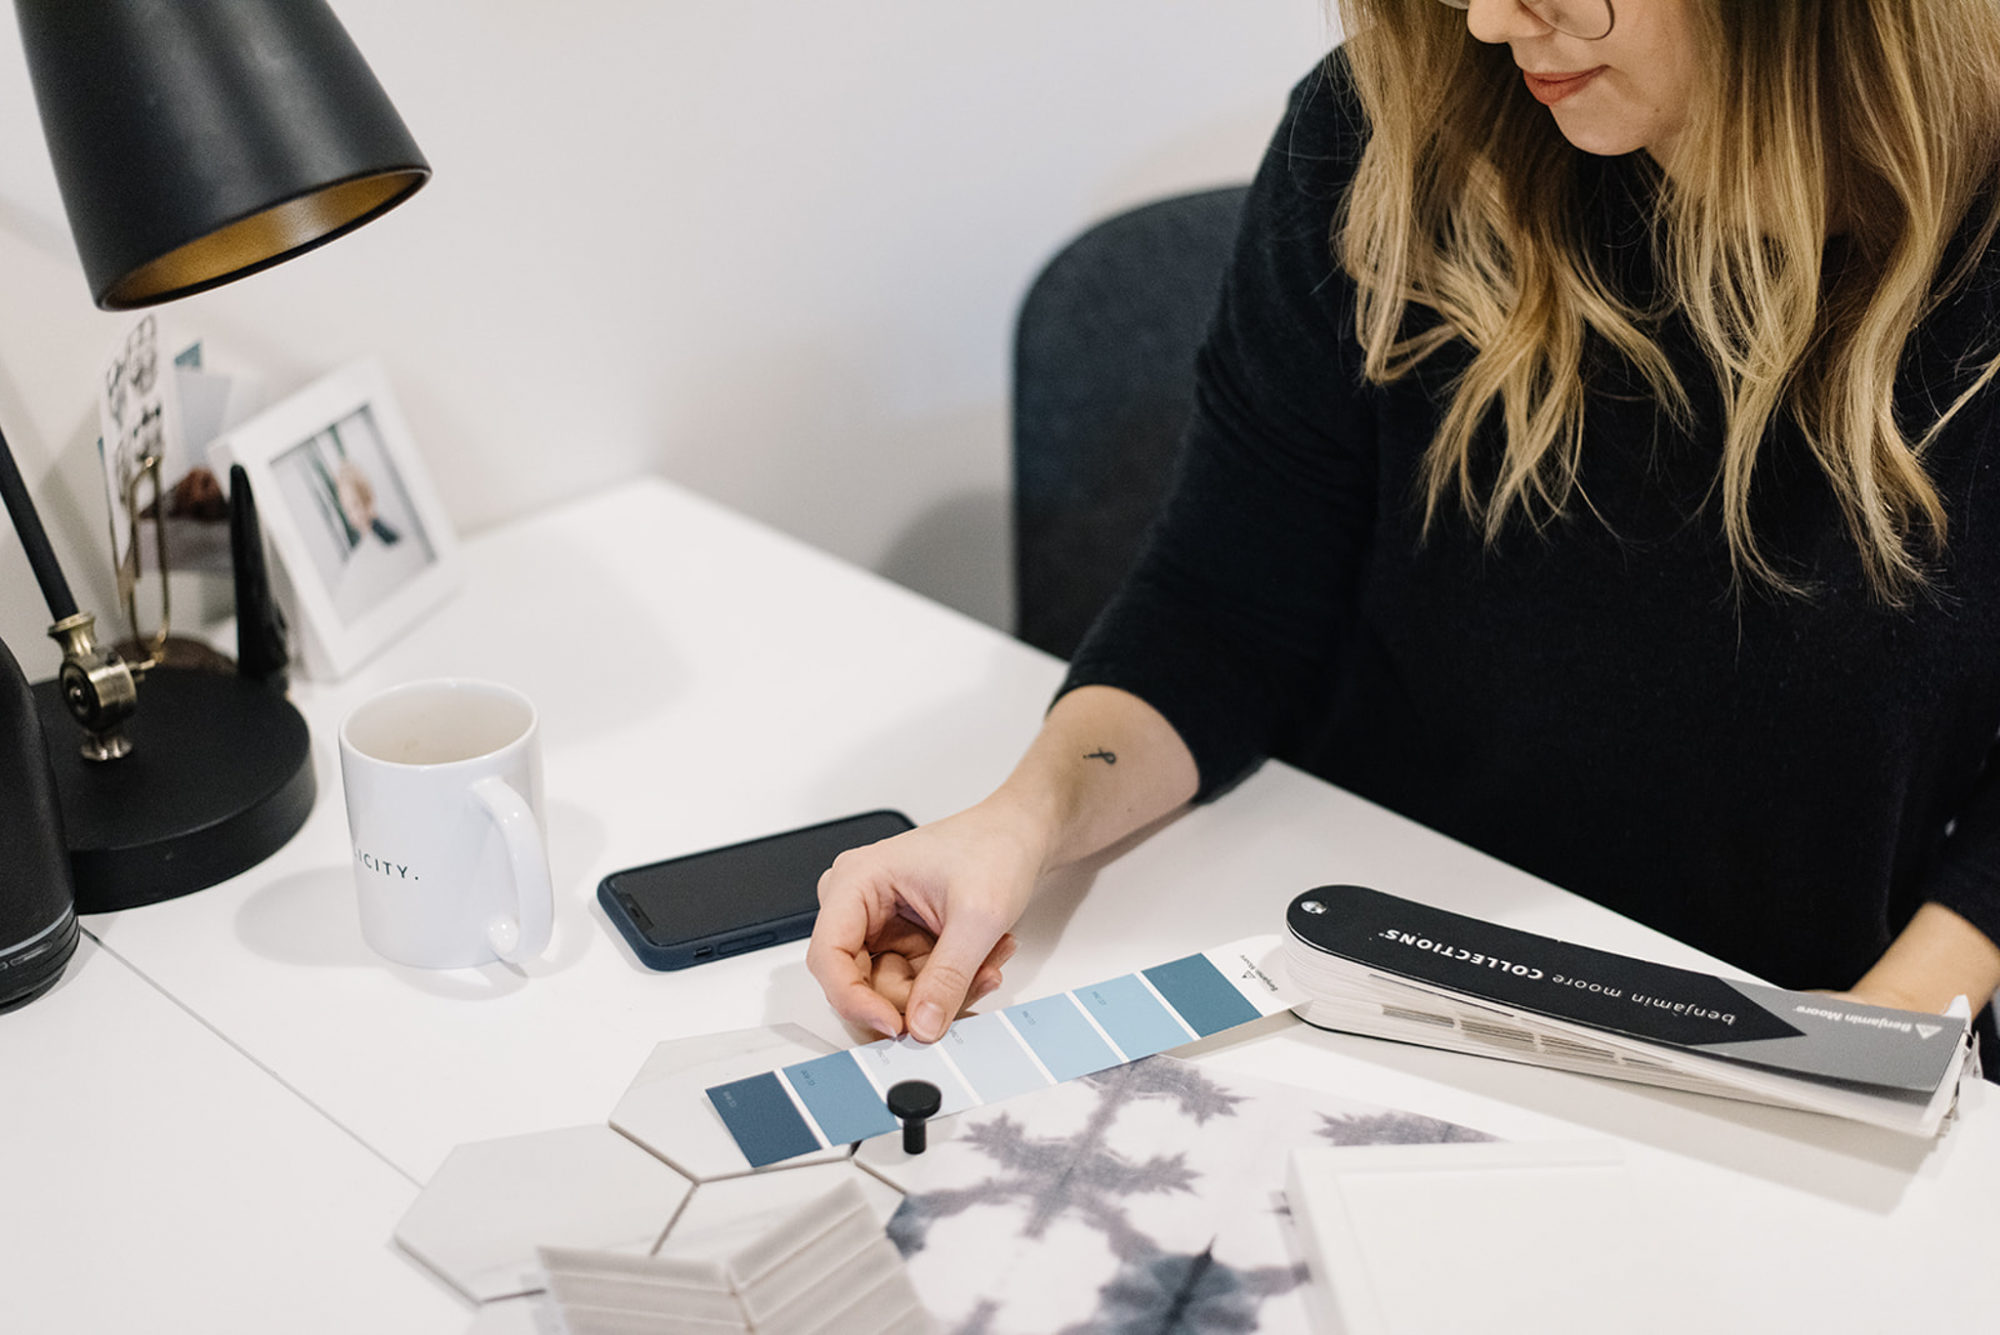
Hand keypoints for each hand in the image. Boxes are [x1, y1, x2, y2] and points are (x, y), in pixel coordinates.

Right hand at [807, 799, 1046, 1042]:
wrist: (1022, 836)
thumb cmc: (995, 846)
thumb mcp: (977, 916)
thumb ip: (948, 977)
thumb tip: (922, 1027)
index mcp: (856, 881)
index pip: (828, 957)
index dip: (854, 1000)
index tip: (896, 1026)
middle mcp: (859, 905)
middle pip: (860, 983)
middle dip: (919, 997)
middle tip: (971, 984)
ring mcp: (880, 926)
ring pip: (891, 992)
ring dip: (945, 991)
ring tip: (988, 962)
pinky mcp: (902, 943)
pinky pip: (915, 986)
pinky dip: (951, 985)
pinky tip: (984, 960)